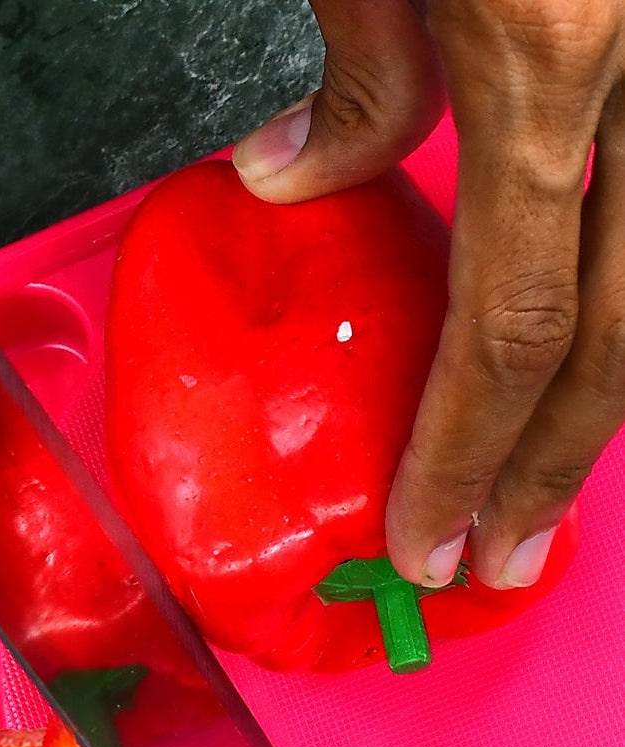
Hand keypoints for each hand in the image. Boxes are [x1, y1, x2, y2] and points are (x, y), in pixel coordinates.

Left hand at [233, 0, 623, 590]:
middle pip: (618, 334)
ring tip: (544, 479)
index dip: (466, 453)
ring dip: (601, 399)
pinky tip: (583, 353)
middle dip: (554, 468)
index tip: (424, 540)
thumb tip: (285, 180)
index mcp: (550, 56)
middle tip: (499, 560)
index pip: (511, 323)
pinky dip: (615, 293)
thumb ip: (360, 75)